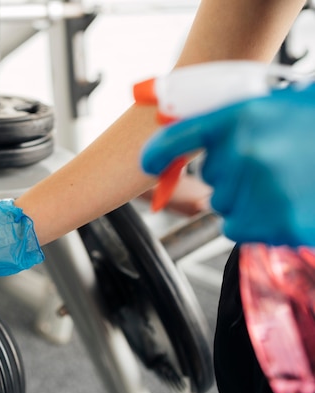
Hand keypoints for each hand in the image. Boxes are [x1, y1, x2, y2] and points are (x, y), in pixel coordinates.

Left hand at [141, 84, 314, 246]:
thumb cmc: (310, 124)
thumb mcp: (265, 108)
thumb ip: (220, 125)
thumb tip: (167, 148)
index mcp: (240, 118)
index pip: (178, 138)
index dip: (157, 152)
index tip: (148, 161)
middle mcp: (246, 154)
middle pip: (209, 178)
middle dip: (231, 173)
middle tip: (268, 161)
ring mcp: (263, 191)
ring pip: (223, 206)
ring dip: (244, 198)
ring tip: (283, 181)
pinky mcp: (281, 224)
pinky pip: (238, 229)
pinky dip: (256, 221)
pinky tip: (284, 202)